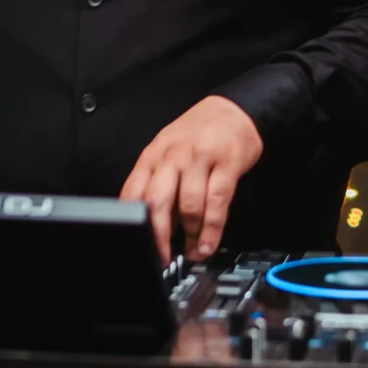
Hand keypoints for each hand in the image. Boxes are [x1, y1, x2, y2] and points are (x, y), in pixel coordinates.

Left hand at [118, 95, 262, 262]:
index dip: (132, 224)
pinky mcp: (227, 163)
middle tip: (162, 258)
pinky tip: (208, 242)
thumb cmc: (199, 135)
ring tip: (193, 252)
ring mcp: (200, 158)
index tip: (137, 246)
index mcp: (153, 156)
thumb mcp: (170, 154)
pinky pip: (217, 202)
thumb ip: (161, 187)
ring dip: (190, 236)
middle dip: (158, 236)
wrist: (236, 109)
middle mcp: (173, 156)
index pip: (133, 192)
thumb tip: (157, 228)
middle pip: (157, 201)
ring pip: (189, 205)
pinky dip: (212, 229)